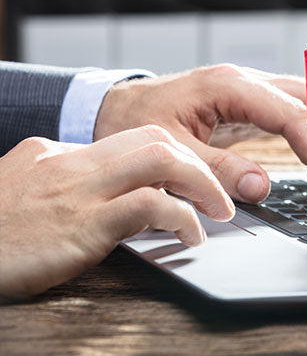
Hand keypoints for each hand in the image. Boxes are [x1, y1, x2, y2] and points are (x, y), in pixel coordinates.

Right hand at [0, 127, 233, 297]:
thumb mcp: (20, 193)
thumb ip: (57, 182)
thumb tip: (99, 192)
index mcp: (53, 152)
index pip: (130, 139)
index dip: (171, 159)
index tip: (191, 181)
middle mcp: (68, 161)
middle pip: (153, 138)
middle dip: (196, 163)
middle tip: (218, 194)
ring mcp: (77, 190)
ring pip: (161, 158)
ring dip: (200, 184)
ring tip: (217, 211)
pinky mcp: (83, 224)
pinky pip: (151, 205)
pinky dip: (182, 217)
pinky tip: (191, 236)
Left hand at [94, 65, 306, 203]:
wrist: (115, 106)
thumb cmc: (135, 122)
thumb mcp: (170, 150)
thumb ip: (216, 170)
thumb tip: (262, 188)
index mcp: (231, 85)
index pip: (296, 117)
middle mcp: (251, 80)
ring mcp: (257, 88)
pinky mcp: (258, 102)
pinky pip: (304, 113)